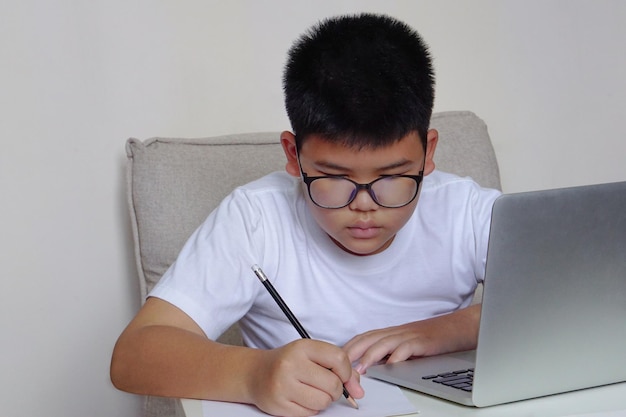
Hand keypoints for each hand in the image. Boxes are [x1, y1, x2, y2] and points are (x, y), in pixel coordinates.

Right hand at [248, 339, 362, 416]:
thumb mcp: (311, 355)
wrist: (255, 373)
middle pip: (333, 384)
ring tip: (311, 391)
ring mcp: (283, 385)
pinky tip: (301, 398)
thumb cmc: (288, 362)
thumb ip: (337, 366)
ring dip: (323, 401)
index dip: (347, 372)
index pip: (339, 358)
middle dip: (335, 389)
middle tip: (325, 385)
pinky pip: (310, 414)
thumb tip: (358, 390)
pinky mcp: (279, 405)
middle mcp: (291, 364)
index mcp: (302, 347)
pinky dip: (310, 409)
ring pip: (323, 402)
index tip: (343, 376)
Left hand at [343, 305, 480, 373]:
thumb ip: (389, 352)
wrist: (457, 328)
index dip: (349, 347)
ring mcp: (409, 335)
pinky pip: (408, 348)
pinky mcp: (423, 341)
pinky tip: (391, 366)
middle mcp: (396, 332)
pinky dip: (398, 357)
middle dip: (353, 352)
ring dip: (370, 356)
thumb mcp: (406, 344)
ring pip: (385, 343)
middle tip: (340, 365)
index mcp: (390, 333)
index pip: (364, 338)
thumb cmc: (431, 338)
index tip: (335, 359)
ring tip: (361, 369)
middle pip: (369, 339)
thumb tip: (372, 367)